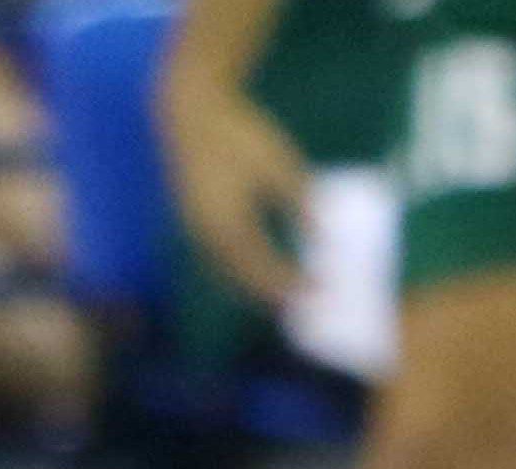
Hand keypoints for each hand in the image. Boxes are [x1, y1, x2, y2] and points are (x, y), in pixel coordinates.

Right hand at [163, 69, 309, 303]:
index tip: (317, 290)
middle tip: (303, 304)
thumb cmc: (238, 134)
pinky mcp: (194, 224)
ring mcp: (195, 232)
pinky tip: (255, 270)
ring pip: (225, 274)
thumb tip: (323, 233)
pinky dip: (238, 272)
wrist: (192, 117)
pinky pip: (217, 260)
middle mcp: (206, 236)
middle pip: (239, 279)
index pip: (261, 265)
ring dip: (252, 288)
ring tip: (281, 297)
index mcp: (228, 222)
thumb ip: (299, 199)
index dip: (289, 282)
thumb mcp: (278, 162)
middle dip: (271, 295)